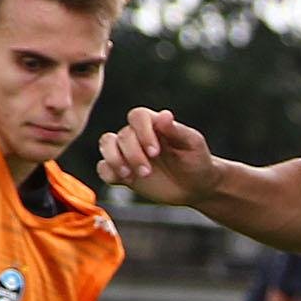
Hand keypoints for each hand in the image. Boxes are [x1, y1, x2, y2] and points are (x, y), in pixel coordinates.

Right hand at [96, 108, 218, 206]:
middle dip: (133, 155)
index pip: (138, 116)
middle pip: (122, 135)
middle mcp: (138, 136)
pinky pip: (103, 167)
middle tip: (147, 172)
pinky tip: (123, 180)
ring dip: (114, 160)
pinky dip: (107, 172)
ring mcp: (128, 154)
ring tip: (129, 175)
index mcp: (155, 124)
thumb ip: (177, 130)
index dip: (142, 132)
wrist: (196, 186)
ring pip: (106, 145)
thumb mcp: (192, 144)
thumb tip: (164, 114)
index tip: (155, 152)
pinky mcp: (122, 173)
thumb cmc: (197, 160)